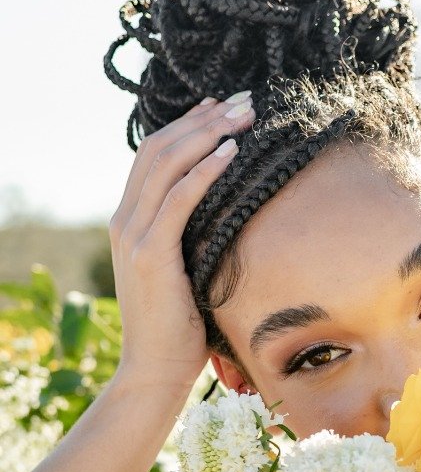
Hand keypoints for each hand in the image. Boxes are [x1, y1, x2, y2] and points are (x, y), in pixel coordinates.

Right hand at [109, 93, 255, 400]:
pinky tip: (230, 153)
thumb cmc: (183, 327)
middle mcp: (125, 220)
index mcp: (131, 220)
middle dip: (204, 119)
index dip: (190, 124)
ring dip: (208, 134)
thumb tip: (239, 215)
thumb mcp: (191, 270)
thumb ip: (198, 239)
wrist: (156, 370)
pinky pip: (177, 200)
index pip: (156, 154)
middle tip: (245, 101)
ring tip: (244, 117)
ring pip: (166, 164)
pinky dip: (204, 171)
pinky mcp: (150, 254)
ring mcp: (133, 235)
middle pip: (160, 148)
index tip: (225, 106)